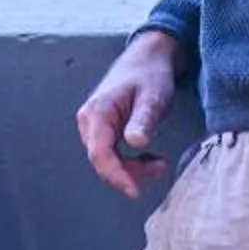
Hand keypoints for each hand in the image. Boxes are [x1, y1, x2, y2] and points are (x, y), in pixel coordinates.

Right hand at [76, 31, 181, 198]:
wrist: (148, 58)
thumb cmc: (151, 75)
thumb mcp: (153, 97)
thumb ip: (143, 120)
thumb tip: (135, 143)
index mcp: (98, 112)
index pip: (99, 154)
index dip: (116, 175)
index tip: (135, 191)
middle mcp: (89, 119)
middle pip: (101, 160)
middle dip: (129, 173)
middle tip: (159, 168)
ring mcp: (93, 124)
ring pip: (106, 159)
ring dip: (131, 168)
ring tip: (159, 162)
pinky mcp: (102, 128)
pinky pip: (110, 153)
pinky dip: (129, 161)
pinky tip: (148, 157)